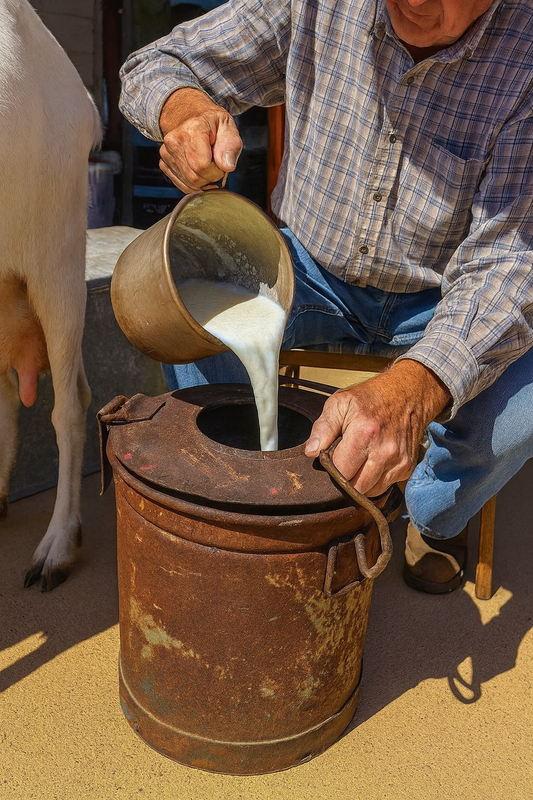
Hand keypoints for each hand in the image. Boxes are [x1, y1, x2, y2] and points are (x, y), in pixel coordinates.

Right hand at [158, 88, 242, 192]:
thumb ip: (231, 147)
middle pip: (195, 178)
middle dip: (210, 178)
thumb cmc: (212, 123)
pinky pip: (181, 184)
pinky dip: (193, 183)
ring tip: (208, 167)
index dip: (217, 171)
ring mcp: (166, 152)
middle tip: (216, 165)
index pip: (203, 166)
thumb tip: (227, 167)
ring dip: (203, 182)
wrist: (191, 116)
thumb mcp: (228, 128)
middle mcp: (175, 141)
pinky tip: (198, 172)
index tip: (221, 164)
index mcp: (192, 129)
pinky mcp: (164, 162)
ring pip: (188, 183)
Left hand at [304, 359, 451, 496]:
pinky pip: (384, 487)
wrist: (408, 393)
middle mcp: (384, 451)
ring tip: (359, 461)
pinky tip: (372, 462)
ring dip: (360, 482)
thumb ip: (323, 427)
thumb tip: (311, 452)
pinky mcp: (407, 467)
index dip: (331, 470)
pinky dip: (375, 480)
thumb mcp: (340, 402)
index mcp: (364, 434)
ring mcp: (398, 461)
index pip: (340, 473)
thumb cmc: (371, 398)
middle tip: (344, 462)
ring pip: (370, 491)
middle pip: (356, 488)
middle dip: (345, 479)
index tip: (331, 460)